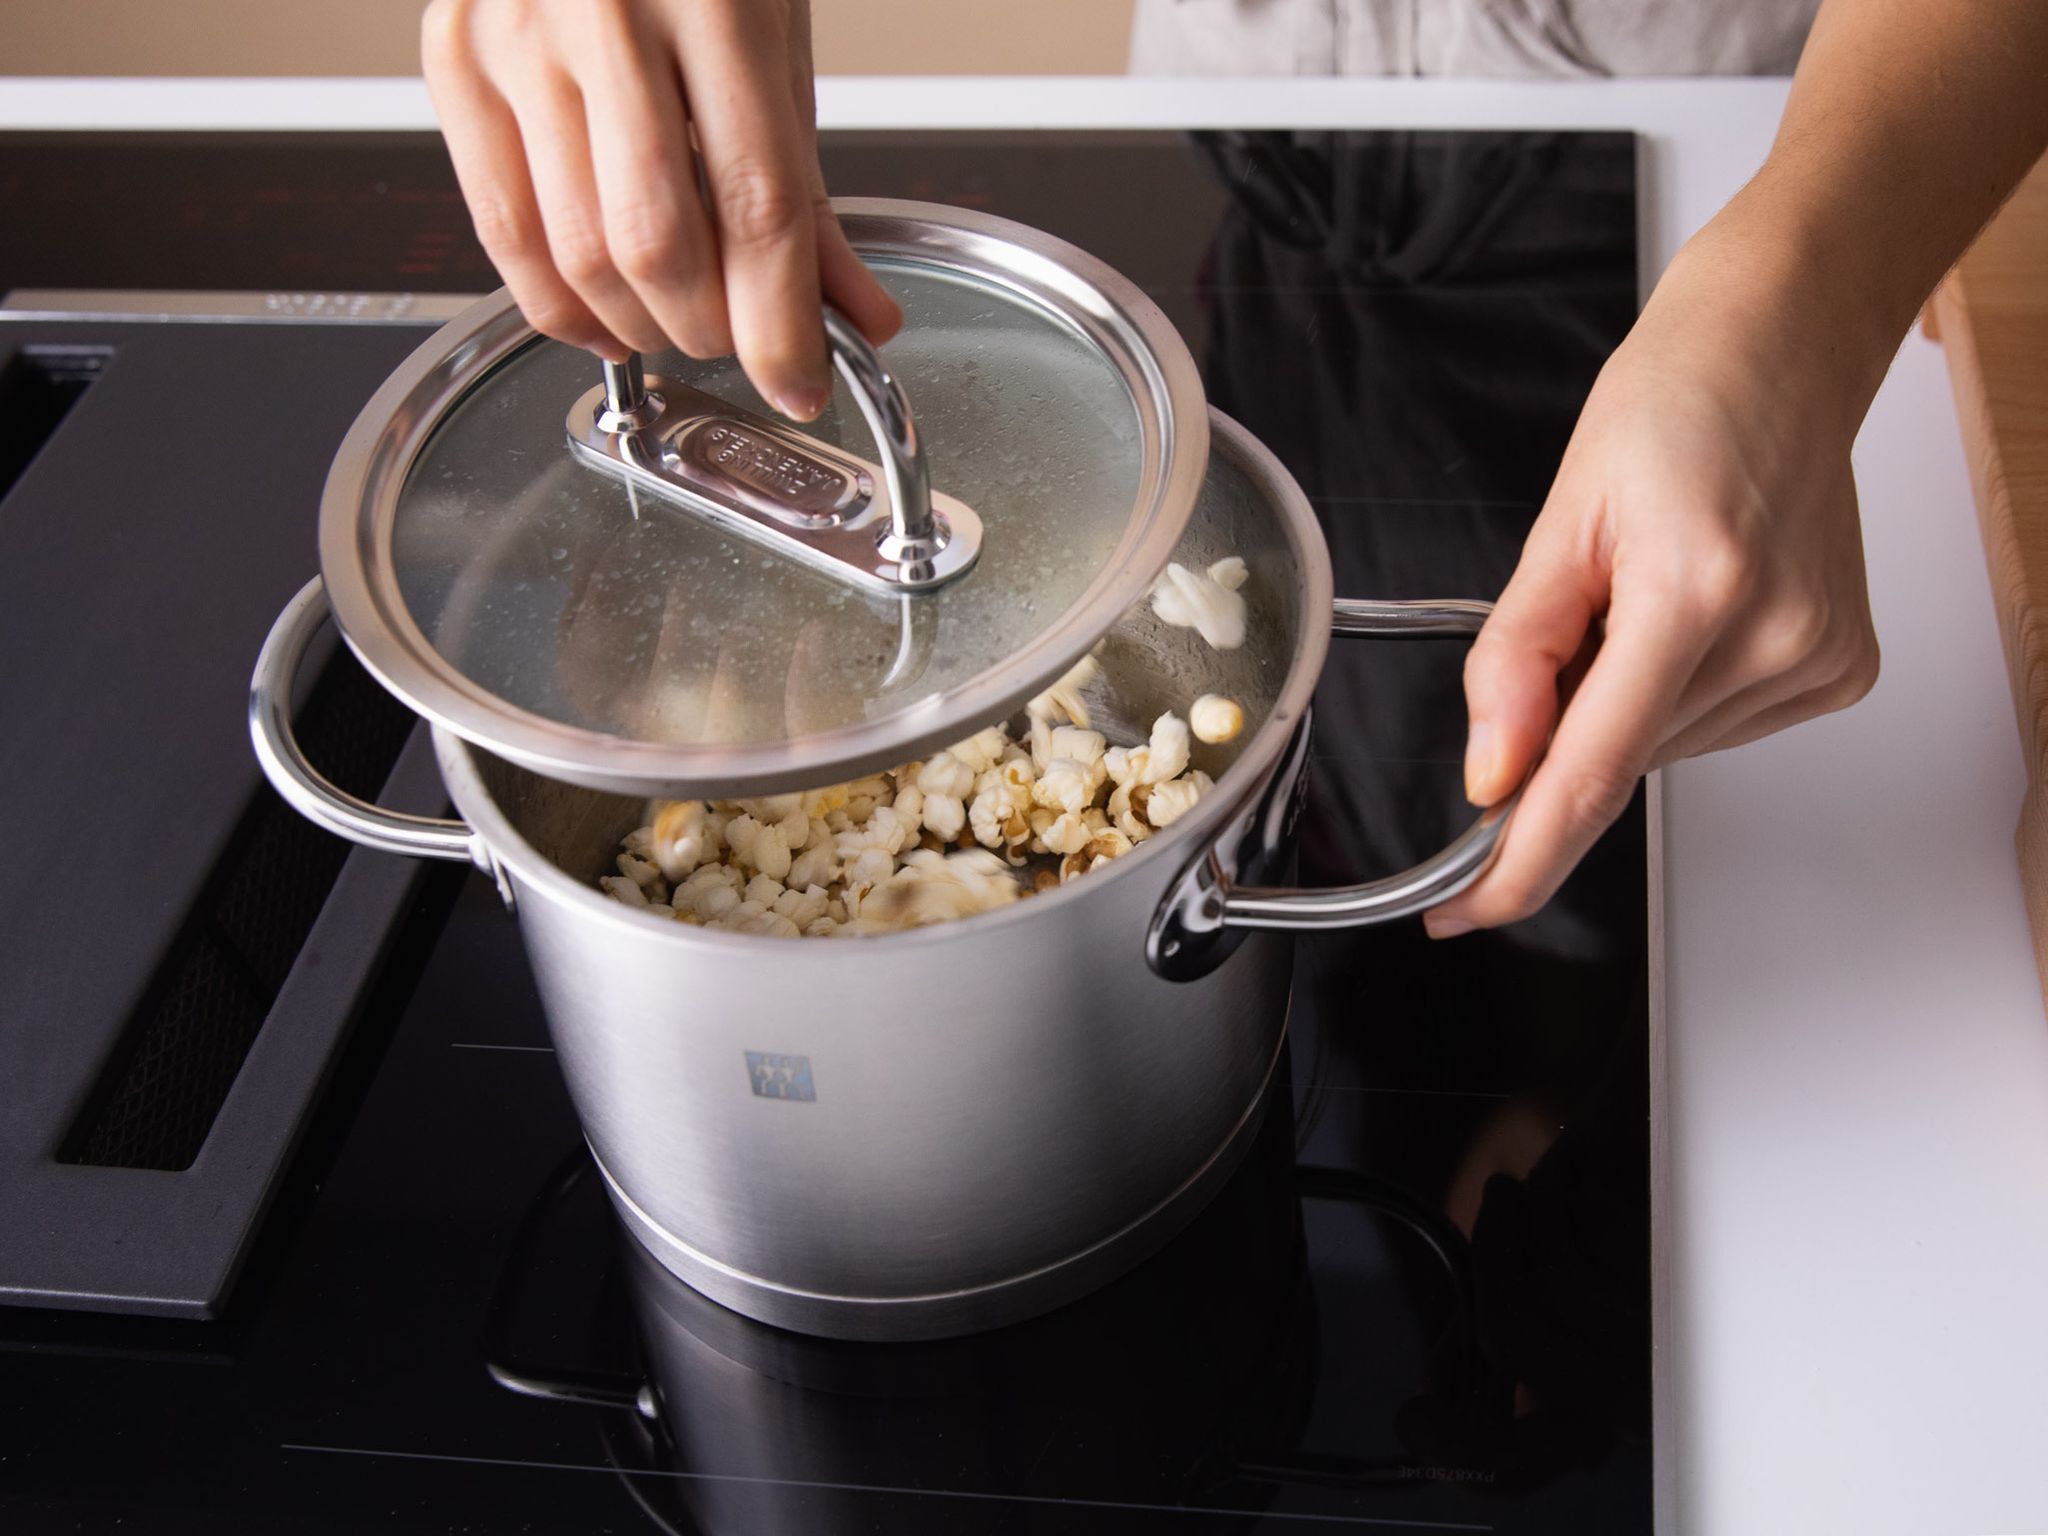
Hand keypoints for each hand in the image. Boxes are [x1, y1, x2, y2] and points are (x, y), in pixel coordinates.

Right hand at [421, 0, 900, 417]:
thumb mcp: (775, 47)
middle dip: (709, 329)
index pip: (755, 204)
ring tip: (678, 324)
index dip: (780, 321)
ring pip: (578, 254)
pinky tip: (604, 319)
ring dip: (639, 326)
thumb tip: (855, 316)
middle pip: (657, 245)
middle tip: (739, 341)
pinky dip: (560, 306)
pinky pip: (504, 232)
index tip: (800, 381)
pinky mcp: (454, 60)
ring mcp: (513, 34)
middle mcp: (600, 10)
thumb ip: (807, 193)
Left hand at [1424, 229, 1881, 936]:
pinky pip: (1715, 726)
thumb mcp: (1561, 519)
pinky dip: (1676, 692)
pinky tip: (1695, 611)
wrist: (1781, 349)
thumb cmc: (1671, 405)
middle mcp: (1771, 637)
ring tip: (1650, 591)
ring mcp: (1816, 659)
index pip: (1591, 775)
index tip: (1464, 912)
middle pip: (1618, 759)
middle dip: (1566, 724)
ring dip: (1625, 702)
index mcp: (1693, 591)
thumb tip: (1490, 772)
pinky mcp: (1840, 669)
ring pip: (1663, 750)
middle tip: (1581, 616)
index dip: (1519, 862)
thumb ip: (1516, 657)